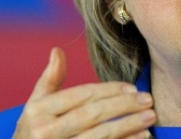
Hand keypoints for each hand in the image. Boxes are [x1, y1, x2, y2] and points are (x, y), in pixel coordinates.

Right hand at [13, 47, 155, 137]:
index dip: (109, 90)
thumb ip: (49, 80)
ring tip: (149, 118)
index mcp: (38, 110)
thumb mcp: (34, 106)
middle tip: (148, 100)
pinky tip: (141, 138)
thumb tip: (58, 50)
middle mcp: (44, 131)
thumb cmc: (31, 132)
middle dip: (124, 106)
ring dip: (128, 126)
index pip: (81, 96)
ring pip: (99, 136)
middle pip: (92, 115)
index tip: (133, 88)